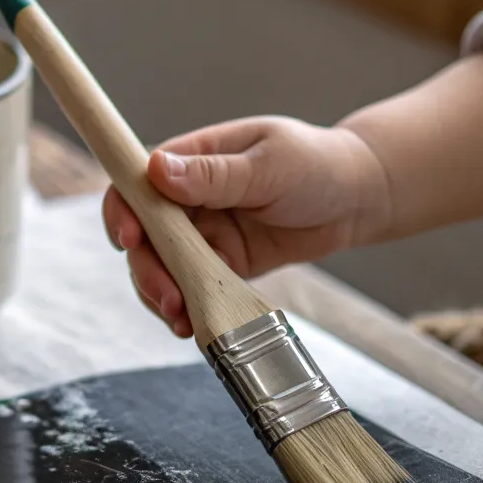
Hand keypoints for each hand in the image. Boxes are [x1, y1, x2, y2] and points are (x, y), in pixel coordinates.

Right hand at [102, 116, 385, 337]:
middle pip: (145, 234)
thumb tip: (157, 169)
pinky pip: (194, 285)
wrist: (359, 197)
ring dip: (163, 293)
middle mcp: (190, 196)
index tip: (129, 240)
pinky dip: (189, 306)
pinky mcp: (224, 262)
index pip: (137, 182)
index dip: (123, 210)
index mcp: (194, 157)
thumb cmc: (317, 163)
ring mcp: (206, 232)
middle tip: (166, 297)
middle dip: (147, 268)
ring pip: (164, 266)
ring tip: (181, 319)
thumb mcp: (269, 164)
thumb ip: (215, 174)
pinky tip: (195, 324)